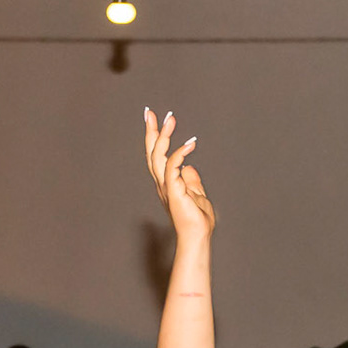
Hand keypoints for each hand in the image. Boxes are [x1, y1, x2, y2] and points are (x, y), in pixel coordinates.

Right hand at [143, 110, 214, 242]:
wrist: (198, 235)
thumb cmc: (198, 220)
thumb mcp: (197, 194)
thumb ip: (192, 181)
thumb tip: (189, 166)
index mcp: (166, 183)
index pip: (156, 156)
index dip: (154, 137)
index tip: (154, 119)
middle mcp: (162, 183)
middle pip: (151, 152)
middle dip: (151, 131)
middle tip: (150, 112)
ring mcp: (166, 187)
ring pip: (158, 156)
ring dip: (164, 136)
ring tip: (170, 119)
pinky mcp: (174, 190)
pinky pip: (173, 166)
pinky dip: (181, 152)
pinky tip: (191, 143)